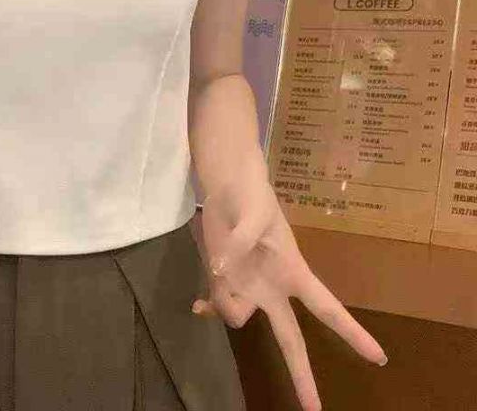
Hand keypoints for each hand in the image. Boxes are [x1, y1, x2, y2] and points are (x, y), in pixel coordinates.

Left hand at [191, 174, 387, 410]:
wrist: (227, 187)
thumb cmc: (252, 198)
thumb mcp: (253, 215)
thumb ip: (240, 244)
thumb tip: (222, 272)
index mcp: (293, 273)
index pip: (327, 308)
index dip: (351, 332)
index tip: (379, 357)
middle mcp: (273, 289)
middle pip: (291, 338)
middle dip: (303, 375)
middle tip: (315, 410)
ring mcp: (249, 287)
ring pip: (238, 316)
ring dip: (225, 301)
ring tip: (220, 260)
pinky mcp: (226, 280)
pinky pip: (218, 304)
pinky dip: (209, 306)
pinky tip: (197, 307)